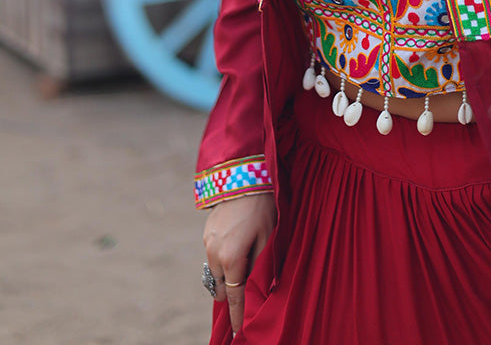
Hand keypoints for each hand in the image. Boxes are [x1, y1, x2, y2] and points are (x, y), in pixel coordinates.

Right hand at [203, 193, 276, 333]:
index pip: (233, 297)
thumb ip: (259, 267)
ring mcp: (207, 243)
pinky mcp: (206, 232)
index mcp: (231, 260)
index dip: (236, 316)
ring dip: (226, 275)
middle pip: (220, 288)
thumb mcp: (267, 240)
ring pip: (214, 272)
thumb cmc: (262, 209)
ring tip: (242, 266)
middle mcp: (214, 254)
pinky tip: (236, 246)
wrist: (243, 177)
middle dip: (230, 294)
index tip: (238, 333)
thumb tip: (255, 288)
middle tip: (245, 294)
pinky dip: (222, 259)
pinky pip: (213, 255)